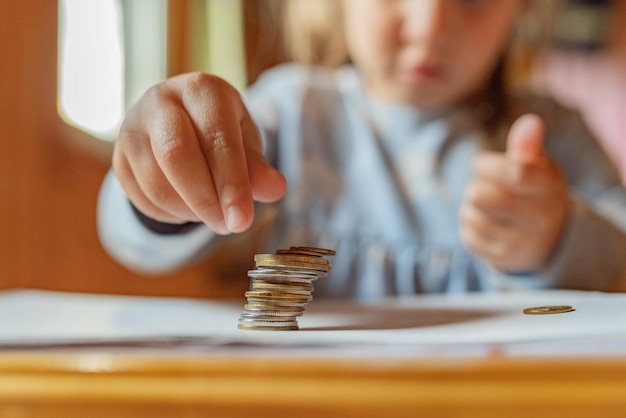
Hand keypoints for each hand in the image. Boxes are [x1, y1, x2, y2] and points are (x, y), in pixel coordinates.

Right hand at [112, 73, 286, 234]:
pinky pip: (141, 197)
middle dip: (206, 200)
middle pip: (176, 155)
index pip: (216, 139)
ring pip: (156, 182)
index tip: (242, 221)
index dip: (231, 184)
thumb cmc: (219, 133)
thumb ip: (258, 168)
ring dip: (188, 211)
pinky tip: (188, 209)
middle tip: (228, 228)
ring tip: (213, 216)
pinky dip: (169, 214)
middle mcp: (161, 101)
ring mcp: (132, 128)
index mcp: (202, 90)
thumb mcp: (244, 143)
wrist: (177, 124)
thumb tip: (275, 189)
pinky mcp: (119, 158)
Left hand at [459, 114, 568, 271]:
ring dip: (471, 207)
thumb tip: (530, 122)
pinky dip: (470, 226)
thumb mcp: (537, 166)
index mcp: (547, 187)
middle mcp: (537, 217)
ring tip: (489, 206)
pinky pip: (467, 236)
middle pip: (479, 196)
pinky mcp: (501, 258)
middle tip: (487, 186)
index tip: (480, 163)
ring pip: (469, 215)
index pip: (514, 174)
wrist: (547, 238)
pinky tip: (487, 224)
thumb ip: (528, 146)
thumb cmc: (534, 190)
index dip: (487, 166)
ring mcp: (519, 242)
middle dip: (475, 186)